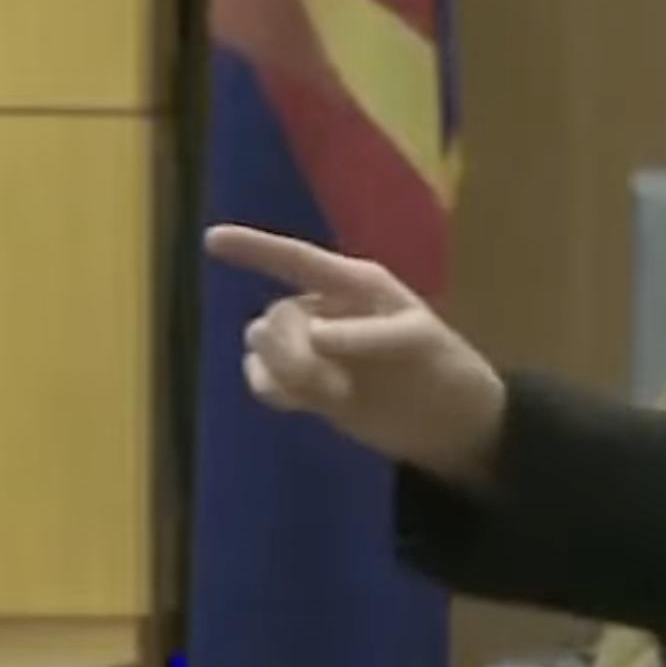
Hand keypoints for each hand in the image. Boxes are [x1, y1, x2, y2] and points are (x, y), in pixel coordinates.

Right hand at [206, 225, 506, 489]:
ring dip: (284, 372)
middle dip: (291, 351)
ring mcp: (314, 348)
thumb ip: (367, 336)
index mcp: (356, 287)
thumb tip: (313, 334)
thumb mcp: (419, 344)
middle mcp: (327, 310)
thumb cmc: (446, 370)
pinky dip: (271, 389)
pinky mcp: (308, 385)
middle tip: (331, 387)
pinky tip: (299, 404)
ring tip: (329, 396)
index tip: (212, 239)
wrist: (453, 427)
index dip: (256, 249)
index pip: (298, 260)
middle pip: (275, 317)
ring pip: (263, 346)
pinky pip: (263, 376)